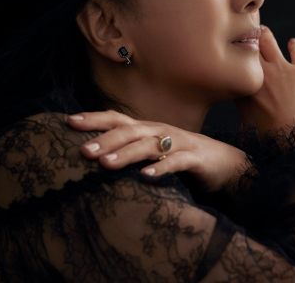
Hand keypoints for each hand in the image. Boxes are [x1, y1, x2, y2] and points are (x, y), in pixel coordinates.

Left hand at [66, 110, 251, 192]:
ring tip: (105, 165)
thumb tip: (94, 156)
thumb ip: (130, 150)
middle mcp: (160, 131)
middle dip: (105, 139)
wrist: (225, 163)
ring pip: (148, 145)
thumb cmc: (182, 157)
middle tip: (82, 150)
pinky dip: (161, 168)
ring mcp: (178, 143)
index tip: (68, 121)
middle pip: (129, 131)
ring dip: (126, 154)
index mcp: (147, 129)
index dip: (94, 118)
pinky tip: (145, 176)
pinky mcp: (194, 158)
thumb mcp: (154, 151)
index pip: (116, 119)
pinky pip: (176, 162)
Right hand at [234, 25, 294, 149]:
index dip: (231, 57)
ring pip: (267, 38)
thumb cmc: (273, 144)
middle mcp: (259, 74)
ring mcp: (281, 69)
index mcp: (241, 89)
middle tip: (243, 36)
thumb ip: (243, 120)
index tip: (230, 54)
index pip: (232, 63)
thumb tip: (243, 125)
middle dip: (243, 39)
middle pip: (245, 44)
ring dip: (264, 34)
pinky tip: (293, 44)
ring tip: (262, 32)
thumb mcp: (248, 132)